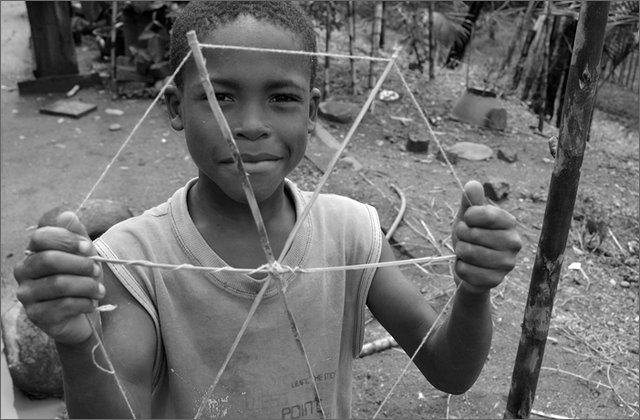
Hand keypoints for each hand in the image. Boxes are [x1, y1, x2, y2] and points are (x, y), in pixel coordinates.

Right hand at [14, 211, 104, 344]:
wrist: (82, 314)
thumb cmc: (80, 279)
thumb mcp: (83, 253)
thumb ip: (76, 233)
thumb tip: (67, 215)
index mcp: (33, 251)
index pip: (41, 236)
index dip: (67, 240)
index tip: (88, 248)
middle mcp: (23, 271)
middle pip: (49, 260)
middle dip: (80, 264)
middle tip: (98, 271)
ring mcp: (26, 294)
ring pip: (58, 284)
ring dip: (86, 286)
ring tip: (100, 290)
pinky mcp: (36, 315)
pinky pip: (63, 305)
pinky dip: (84, 303)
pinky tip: (91, 303)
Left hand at [451, 181, 521, 293]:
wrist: (470, 267)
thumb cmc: (470, 238)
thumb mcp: (467, 218)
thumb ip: (470, 201)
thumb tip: (473, 184)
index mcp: (509, 222)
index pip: (486, 214)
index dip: (468, 217)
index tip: (468, 220)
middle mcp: (514, 242)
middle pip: (474, 234)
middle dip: (461, 235)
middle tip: (465, 239)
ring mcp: (507, 263)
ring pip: (468, 252)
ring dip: (460, 251)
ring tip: (466, 252)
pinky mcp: (496, 280)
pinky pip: (465, 271)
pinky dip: (460, 268)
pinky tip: (468, 267)